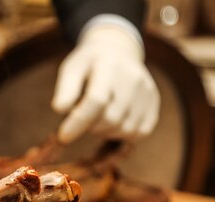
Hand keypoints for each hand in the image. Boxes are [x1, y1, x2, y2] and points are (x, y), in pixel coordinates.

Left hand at [52, 24, 159, 143]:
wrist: (116, 51)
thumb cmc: (88, 65)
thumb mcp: (71, 70)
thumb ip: (65, 90)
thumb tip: (61, 109)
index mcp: (108, 66)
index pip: (96, 100)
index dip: (79, 122)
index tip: (63, 137)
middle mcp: (133, 77)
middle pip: (110, 119)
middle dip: (90, 127)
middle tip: (82, 118)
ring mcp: (147, 90)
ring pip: (125, 130)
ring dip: (105, 132)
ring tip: (97, 117)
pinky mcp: (154, 102)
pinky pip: (140, 133)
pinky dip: (123, 135)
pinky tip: (113, 122)